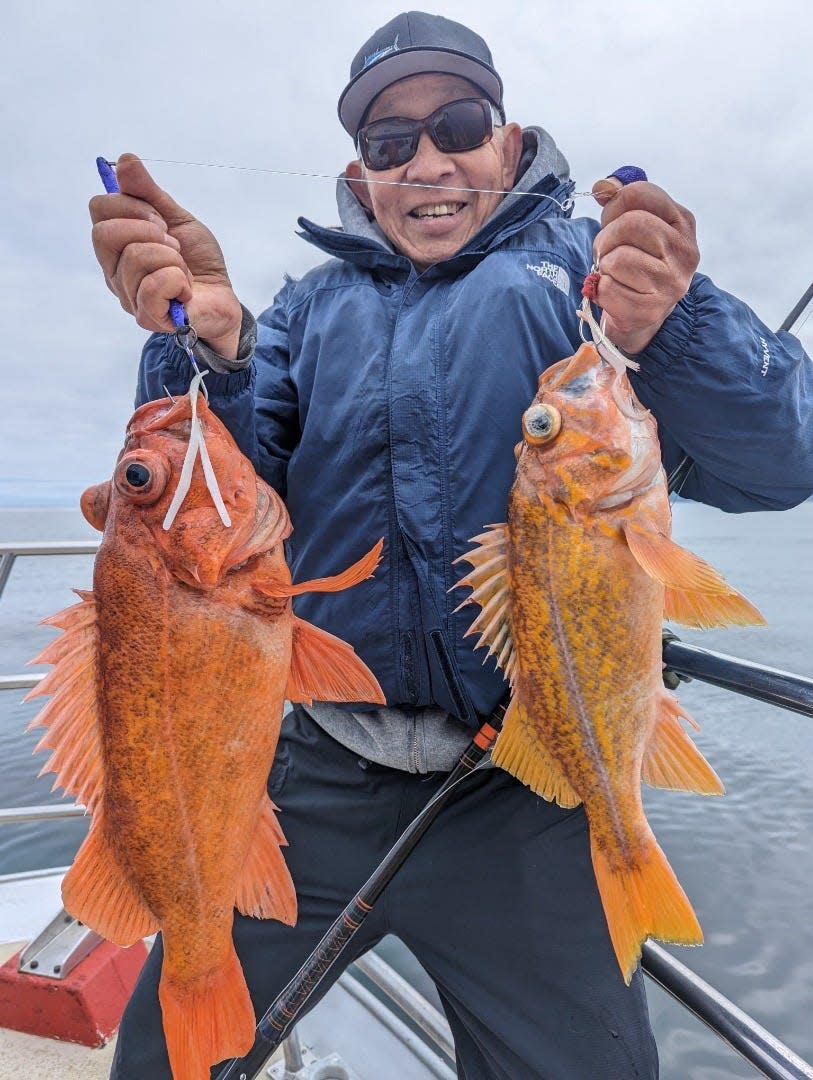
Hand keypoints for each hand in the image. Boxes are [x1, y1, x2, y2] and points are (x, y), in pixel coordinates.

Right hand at [89, 154, 242, 359]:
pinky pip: (154, 287)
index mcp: (116, 245)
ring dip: (172, 258)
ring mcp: (128, 296)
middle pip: (105, 233)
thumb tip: (125, 160)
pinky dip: (178, 281)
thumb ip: (149, 193)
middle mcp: (114, 271)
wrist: (222, 297)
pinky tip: (185, 289)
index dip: (131, 204)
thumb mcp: (177, 219)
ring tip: (184, 269)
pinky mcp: (148, 316)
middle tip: (173, 244)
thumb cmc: (198, 262)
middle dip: (148, 230)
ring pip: (136, 258)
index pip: (99, 208)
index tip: (160, 217)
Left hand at [590, 178, 698, 354]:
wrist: (642, 313)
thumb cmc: (637, 262)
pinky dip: (601, 290)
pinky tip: (614, 292)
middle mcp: (685, 252)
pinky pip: (608, 289)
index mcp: (683, 223)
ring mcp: (670, 284)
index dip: (615, 205)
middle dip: (607, 237)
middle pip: (630, 224)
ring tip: (613, 272)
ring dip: (604, 265)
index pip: (640, 194)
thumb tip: (602, 186)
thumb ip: (619, 200)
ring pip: (618, 259)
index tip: (612, 218)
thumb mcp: (635, 226)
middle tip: (607, 250)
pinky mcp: (650, 310)